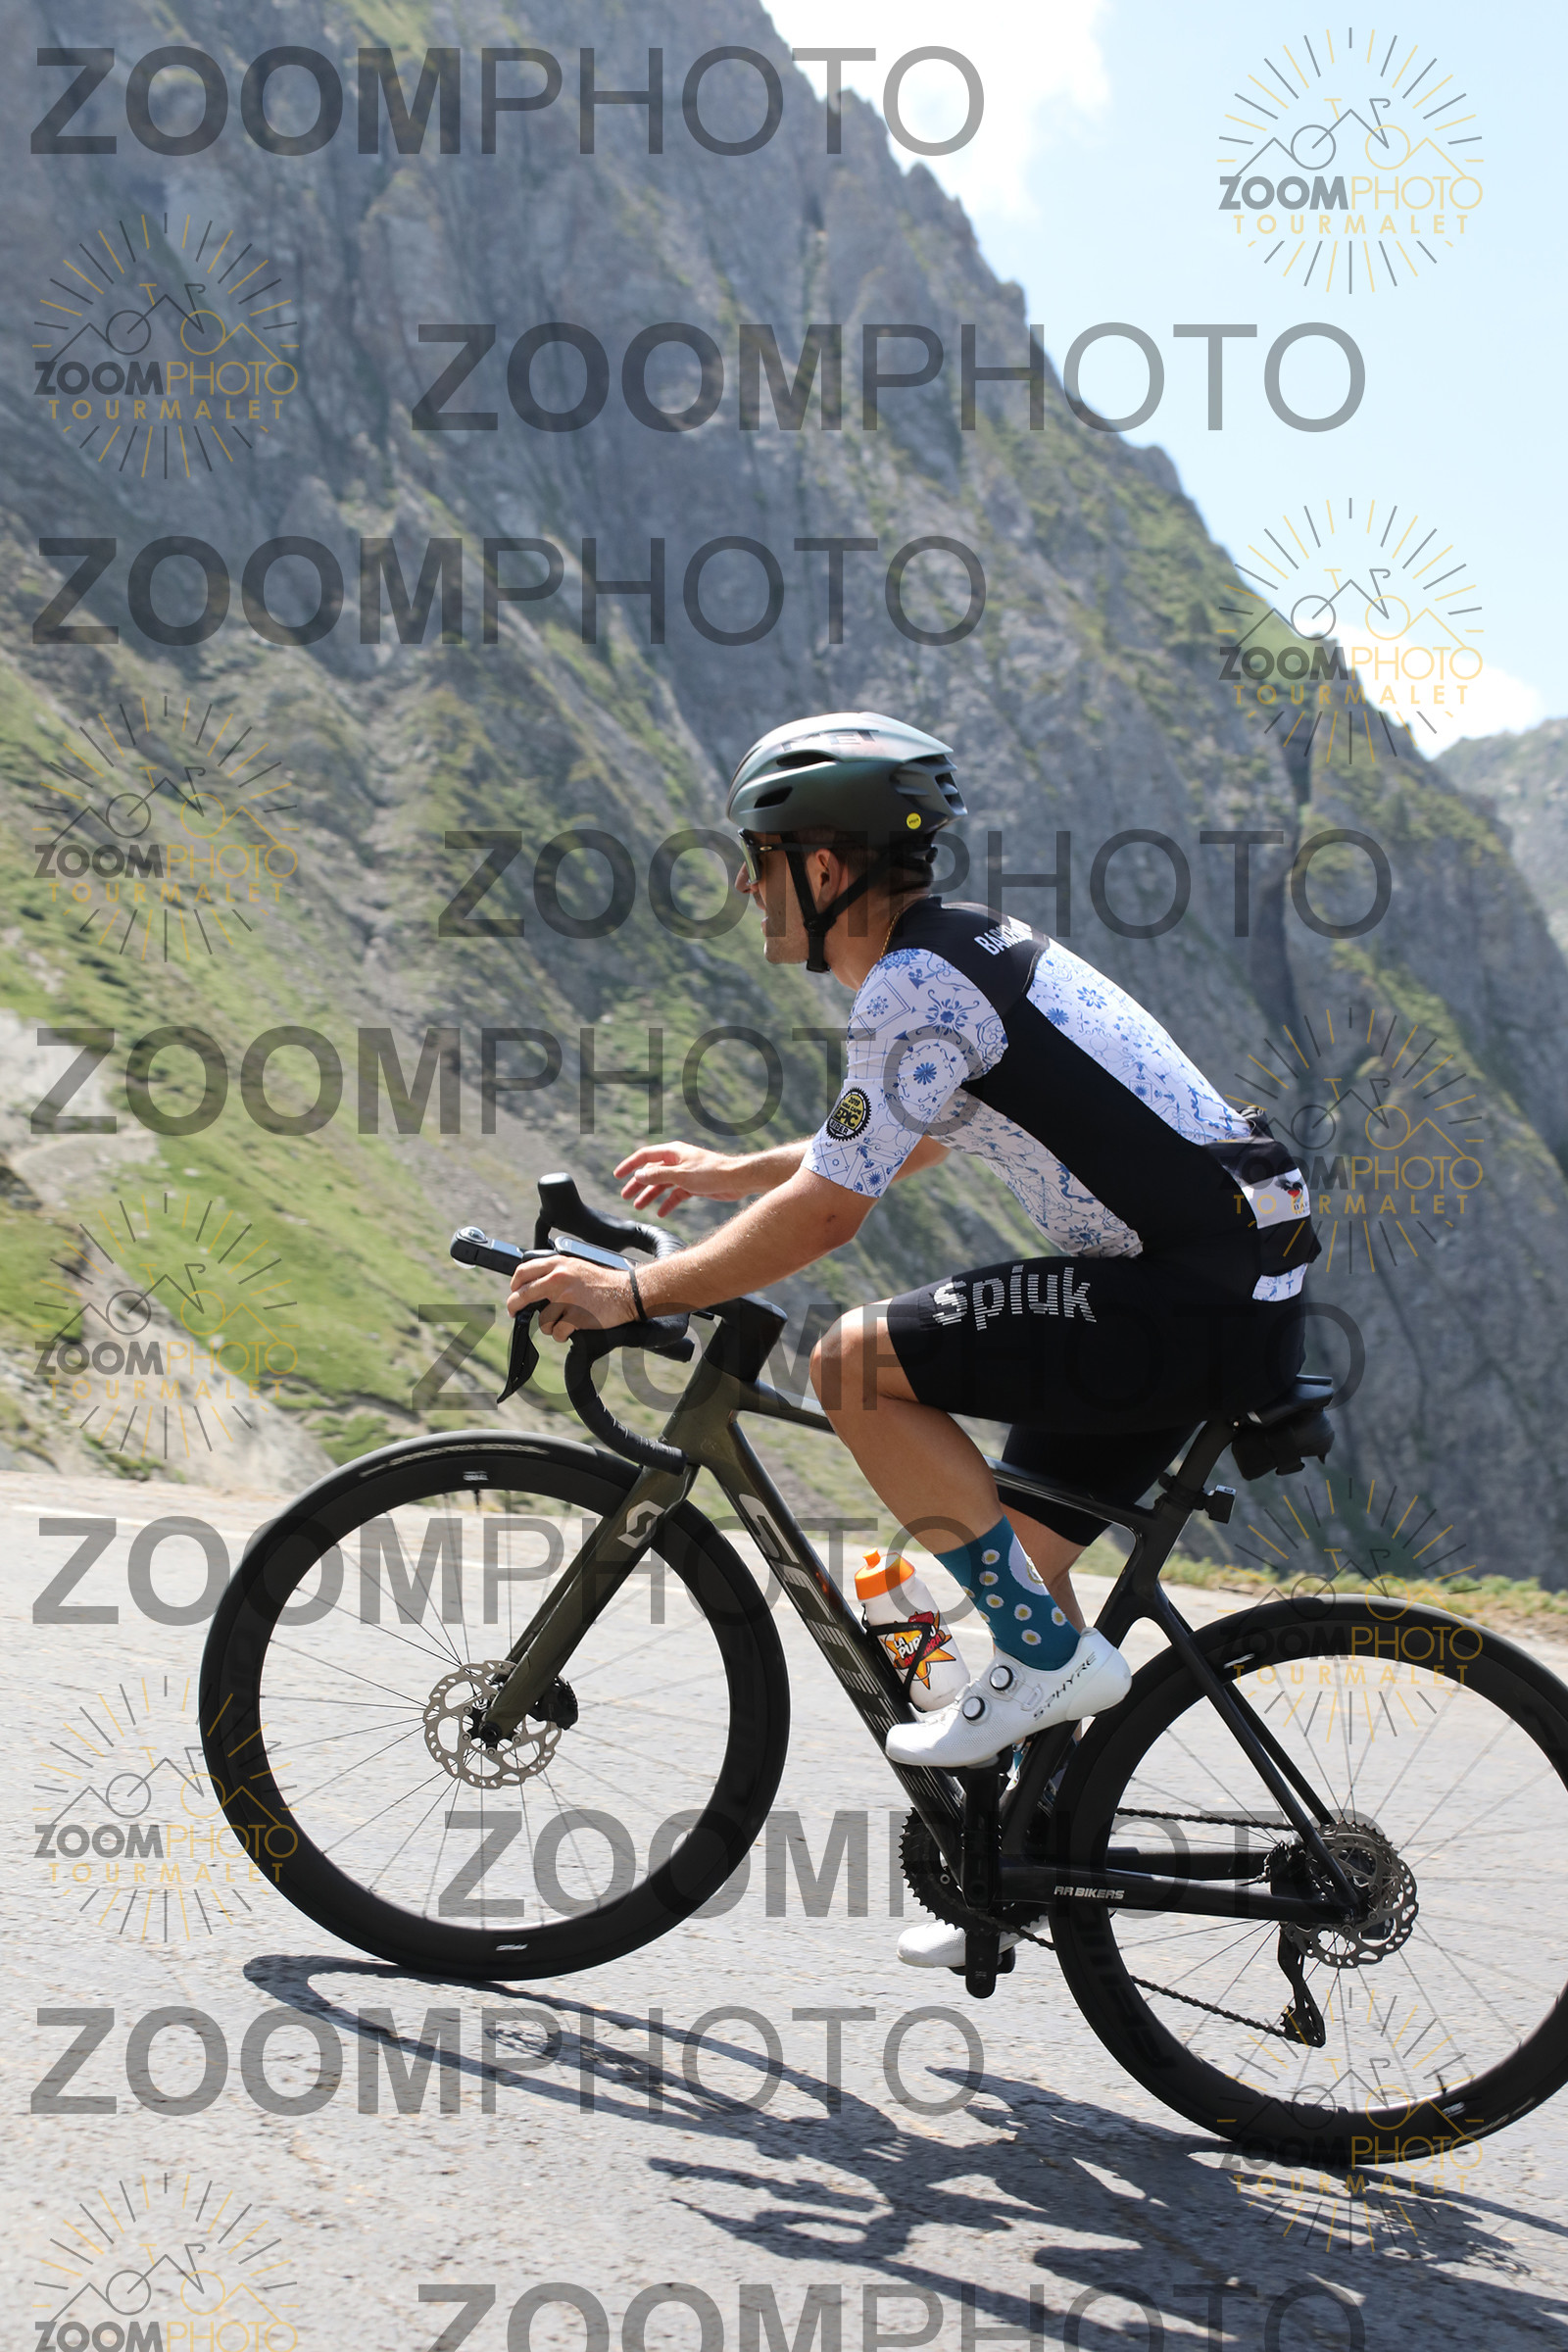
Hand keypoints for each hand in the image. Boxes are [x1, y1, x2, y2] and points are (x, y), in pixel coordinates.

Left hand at [507, 1254, 635, 1341]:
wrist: (627, 1292)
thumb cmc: (603, 1282)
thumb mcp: (576, 1266)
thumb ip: (555, 1272)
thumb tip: (533, 1285)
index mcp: (558, 1264)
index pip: (523, 1272)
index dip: (514, 1285)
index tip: (514, 1292)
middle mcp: (558, 1279)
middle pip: (522, 1296)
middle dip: (515, 1306)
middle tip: (515, 1312)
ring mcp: (566, 1299)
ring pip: (541, 1320)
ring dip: (550, 1324)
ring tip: (564, 1320)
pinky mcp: (575, 1316)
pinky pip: (557, 1332)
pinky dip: (562, 1334)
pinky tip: (572, 1328)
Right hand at [615, 1141, 749, 1216]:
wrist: (737, 1180)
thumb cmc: (711, 1172)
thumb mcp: (680, 1175)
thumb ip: (658, 1175)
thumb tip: (639, 1175)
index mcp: (672, 1152)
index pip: (644, 1156)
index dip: (630, 1165)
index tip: (618, 1175)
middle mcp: (677, 1161)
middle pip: (651, 1172)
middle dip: (638, 1184)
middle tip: (626, 1196)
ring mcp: (685, 1173)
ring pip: (662, 1184)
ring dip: (650, 1195)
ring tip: (639, 1206)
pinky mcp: (693, 1185)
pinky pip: (676, 1194)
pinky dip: (668, 1203)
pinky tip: (661, 1213)